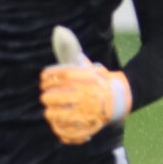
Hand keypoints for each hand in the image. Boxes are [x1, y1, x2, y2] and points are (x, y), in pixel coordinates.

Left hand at [40, 25, 131, 142]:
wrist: (119, 99)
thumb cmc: (94, 80)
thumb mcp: (84, 64)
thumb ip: (70, 50)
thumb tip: (58, 30)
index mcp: (87, 78)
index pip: (60, 76)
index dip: (48, 77)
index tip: (44, 79)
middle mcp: (88, 95)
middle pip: (57, 97)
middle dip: (48, 96)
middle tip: (46, 96)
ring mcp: (90, 113)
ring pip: (61, 116)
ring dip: (51, 114)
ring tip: (49, 111)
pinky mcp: (91, 128)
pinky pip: (70, 133)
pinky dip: (61, 131)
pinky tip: (57, 125)